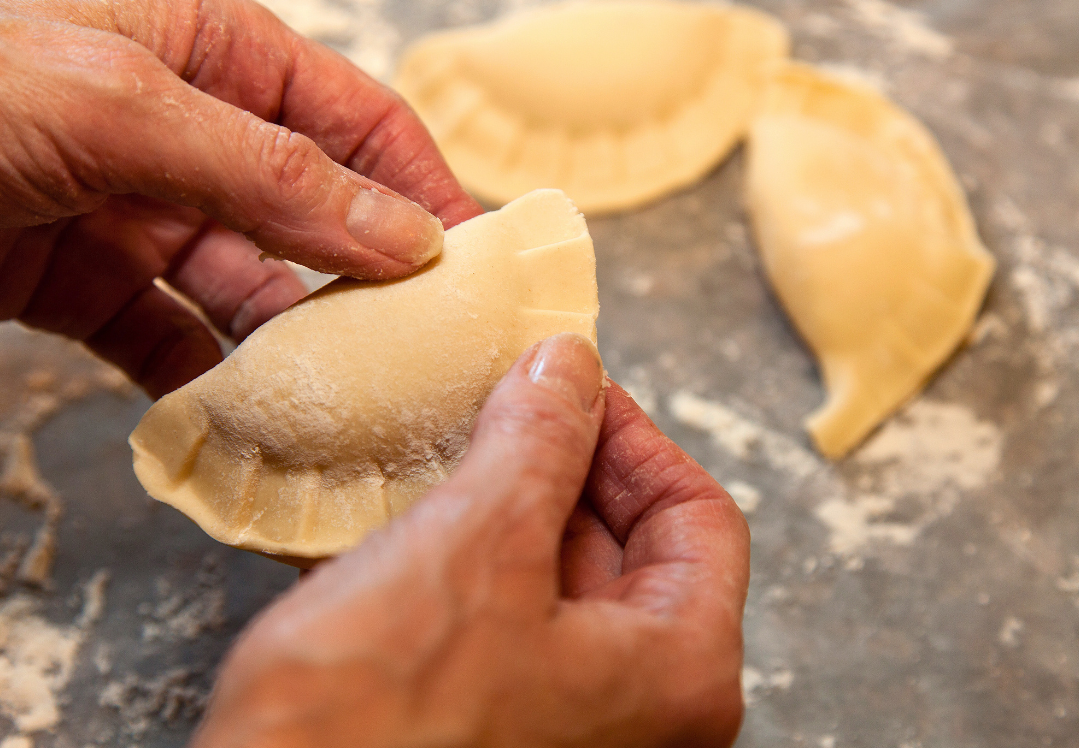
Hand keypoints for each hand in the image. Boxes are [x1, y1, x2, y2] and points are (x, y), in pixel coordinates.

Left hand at [0, 0, 481, 396]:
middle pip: (310, 211)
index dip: (419, 186)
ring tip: (344, 396)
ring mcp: (138, 210)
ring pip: (248, 285)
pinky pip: (172, 338)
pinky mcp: (86, 283)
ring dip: (291, 341)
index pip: (352, 120)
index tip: (472, 262)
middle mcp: (185, 128)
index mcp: (209, 49)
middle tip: (423, 347)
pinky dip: (208, 381)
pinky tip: (243, 418)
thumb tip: (402, 232)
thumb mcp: (126, 114)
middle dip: (366, 278)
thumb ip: (272, 176)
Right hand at [194, 334, 749, 747]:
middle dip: (558, 467)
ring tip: (440, 454)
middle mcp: (636, 713)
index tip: (570, 388)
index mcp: (676, 674)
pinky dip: (457, 564)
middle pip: (626, 549)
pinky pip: (493, 625)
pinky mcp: (488, 730)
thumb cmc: (382, 721)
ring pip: (551, 584)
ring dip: (497, 510)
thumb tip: (570, 369)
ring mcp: (562, 726)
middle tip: (499, 407)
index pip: (697, 518)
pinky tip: (399, 521)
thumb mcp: (477, 544)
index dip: (632, 437)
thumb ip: (539, 442)